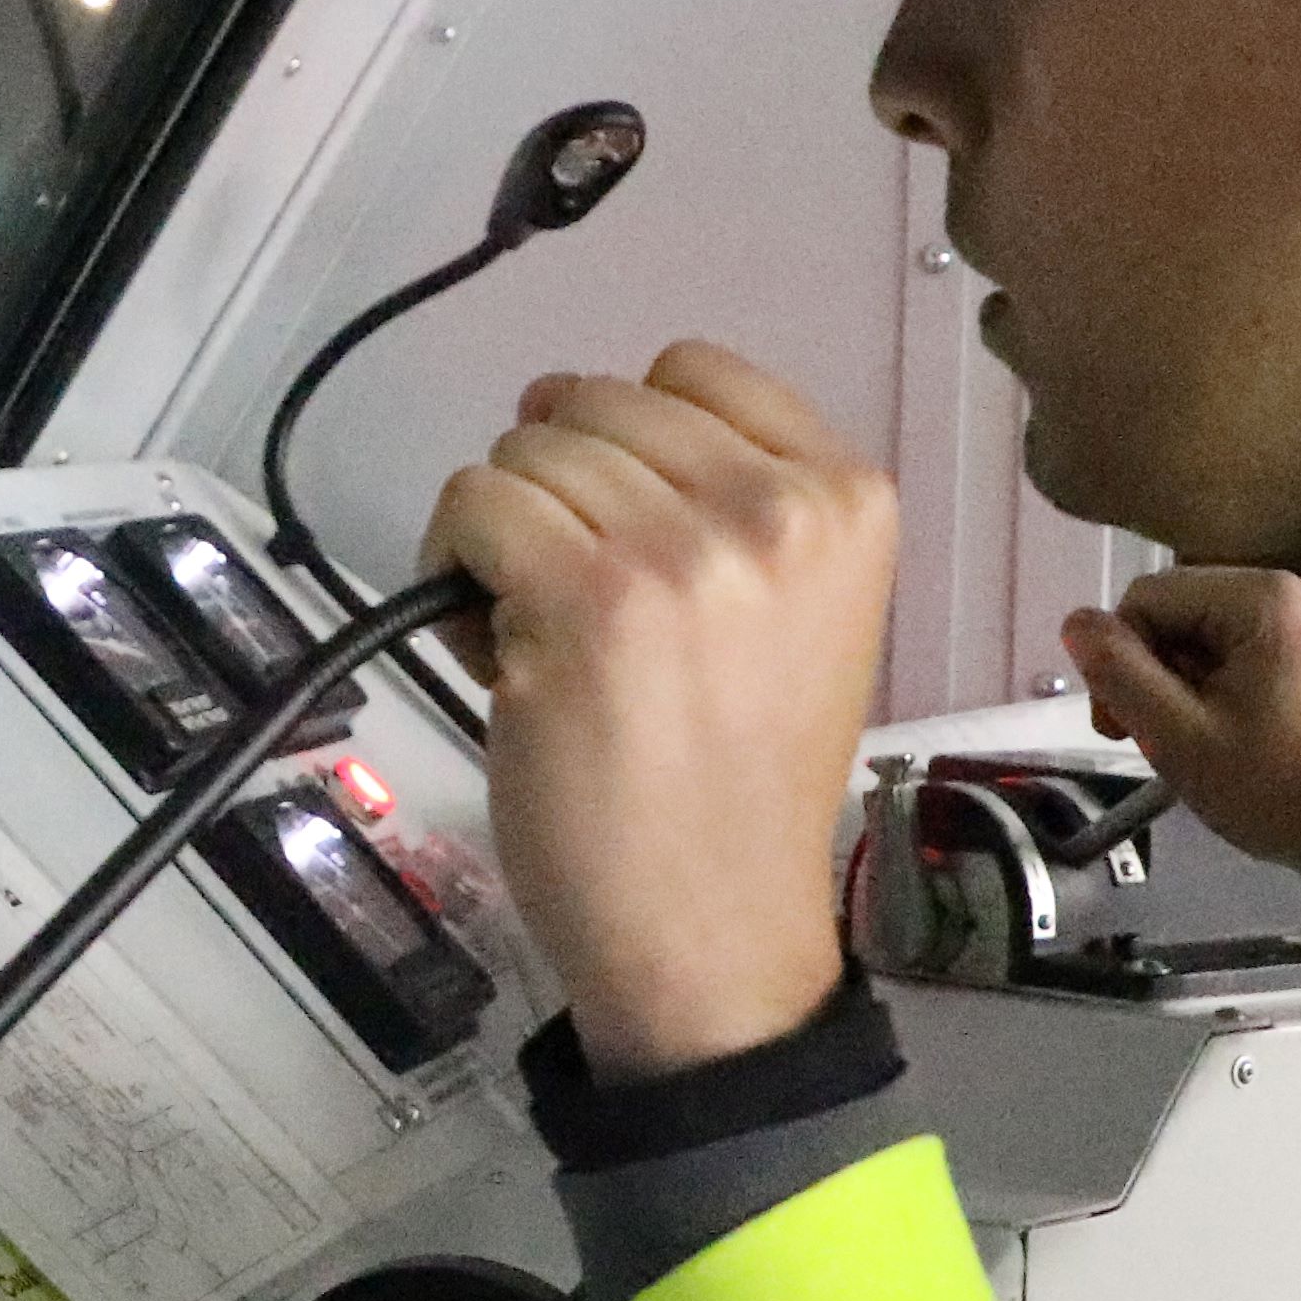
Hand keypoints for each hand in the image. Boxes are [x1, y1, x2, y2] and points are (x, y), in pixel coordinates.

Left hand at [422, 343, 896, 1076]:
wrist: (716, 929)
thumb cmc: (743, 782)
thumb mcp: (803, 609)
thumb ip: (730, 503)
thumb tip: (565, 415)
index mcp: (848, 500)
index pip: (694, 370)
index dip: (632, 441)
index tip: (633, 528)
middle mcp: (776, 510)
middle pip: (597, 403)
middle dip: (562, 489)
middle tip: (584, 603)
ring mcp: (679, 552)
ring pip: (524, 451)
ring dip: (506, 533)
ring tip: (546, 635)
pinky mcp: (581, 600)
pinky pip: (470, 506)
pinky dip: (452, 565)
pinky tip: (496, 648)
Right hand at [1060, 566, 1300, 887]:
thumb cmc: (1280, 788)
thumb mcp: (1182, 739)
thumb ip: (1120, 675)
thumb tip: (1076, 622)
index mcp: (1260, 597)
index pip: (1147, 597)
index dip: (1119, 659)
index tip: (1119, 727)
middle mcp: (1296, 589)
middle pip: (1184, 612)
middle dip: (1158, 674)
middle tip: (1161, 742)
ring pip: (1217, 635)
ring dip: (1194, 684)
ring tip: (1205, 745)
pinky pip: (1257, 651)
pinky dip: (1235, 687)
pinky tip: (1242, 735)